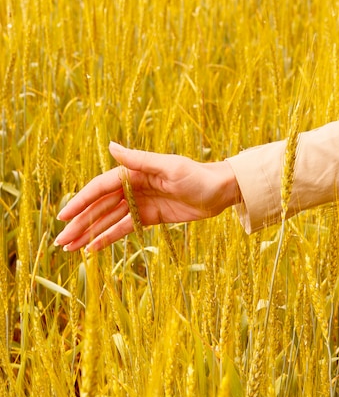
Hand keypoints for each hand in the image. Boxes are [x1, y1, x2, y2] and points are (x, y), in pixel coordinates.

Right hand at [54, 142, 239, 251]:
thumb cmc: (198, 175)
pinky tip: (93, 249)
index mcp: (134, 174)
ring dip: (89, 234)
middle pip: (99, 208)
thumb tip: (111, 147)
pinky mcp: (149, 218)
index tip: (63, 217)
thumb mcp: (171, 167)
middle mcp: (132, 188)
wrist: (221, 191)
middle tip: (60, 241)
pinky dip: (108, 239)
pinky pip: (123, 229)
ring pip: (108, 221)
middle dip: (79, 224)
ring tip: (70, 250)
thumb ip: (140, 160)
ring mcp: (139, 204)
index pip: (100, 189)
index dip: (81, 202)